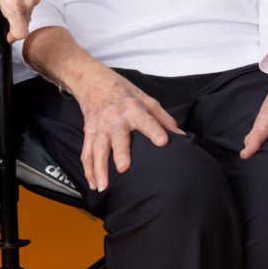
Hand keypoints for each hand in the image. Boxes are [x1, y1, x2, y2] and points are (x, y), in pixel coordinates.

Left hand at [0, 0, 41, 41]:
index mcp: (14, 3)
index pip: (20, 32)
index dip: (13, 37)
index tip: (7, 34)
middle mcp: (28, 2)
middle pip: (23, 24)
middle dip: (13, 21)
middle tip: (2, 9)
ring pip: (28, 14)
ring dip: (18, 11)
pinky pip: (32, 4)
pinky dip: (24, 2)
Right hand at [73, 64, 178, 192]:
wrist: (94, 82)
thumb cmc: (124, 93)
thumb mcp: (146, 99)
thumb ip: (163, 118)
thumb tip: (181, 136)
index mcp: (133, 108)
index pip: (146, 120)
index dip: (154, 130)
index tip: (163, 142)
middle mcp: (115, 118)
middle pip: (117, 138)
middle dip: (120, 152)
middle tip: (123, 168)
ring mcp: (99, 127)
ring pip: (97, 149)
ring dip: (98, 169)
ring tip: (103, 186)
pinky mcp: (89, 133)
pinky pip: (86, 153)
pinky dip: (88, 170)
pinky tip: (94, 184)